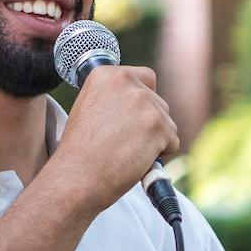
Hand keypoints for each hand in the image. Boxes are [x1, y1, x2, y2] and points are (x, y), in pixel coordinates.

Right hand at [48, 64, 178, 212]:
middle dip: (149, 123)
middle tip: (126, 142)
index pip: (145, 78)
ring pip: (167, 122)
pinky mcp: (158, 125)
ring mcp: (144, 102)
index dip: (142, 101)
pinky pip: (172, 142)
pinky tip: (137, 160)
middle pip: (158, 102)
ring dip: (155, 139)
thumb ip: (114, 98)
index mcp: (106, 74)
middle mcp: (126, 81)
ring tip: (128, 152)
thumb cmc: (81, 150)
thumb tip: (140, 101)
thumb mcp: (89, 108)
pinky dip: (160, 155)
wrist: (77, 176)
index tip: (130, 119)